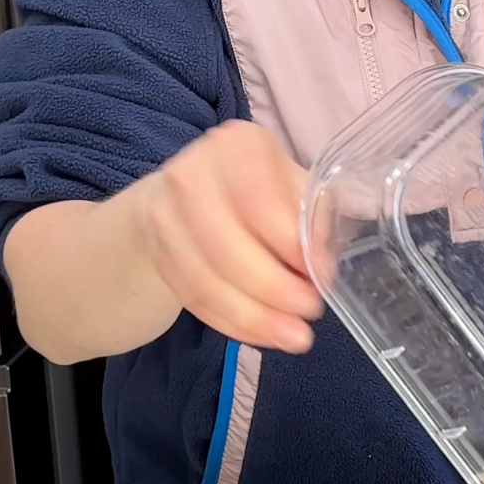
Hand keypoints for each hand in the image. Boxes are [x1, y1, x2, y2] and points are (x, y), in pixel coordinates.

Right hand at [132, 120, 322, 351]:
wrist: (187, 194)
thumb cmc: (258, 189)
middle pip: (228, 245)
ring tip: (293, 337)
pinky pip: (193, 297)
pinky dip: (231, 322)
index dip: (290, 244)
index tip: (321, 276)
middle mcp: (192, 173)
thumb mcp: (291, 186)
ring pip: (207, 279)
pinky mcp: (157, 253)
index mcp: (237, 146)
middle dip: (274, 289)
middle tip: (310, 313)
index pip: (259, 200)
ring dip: (253, 316)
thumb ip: (314, 216)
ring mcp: (165, 215)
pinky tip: (261, 335)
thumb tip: (327, 264)